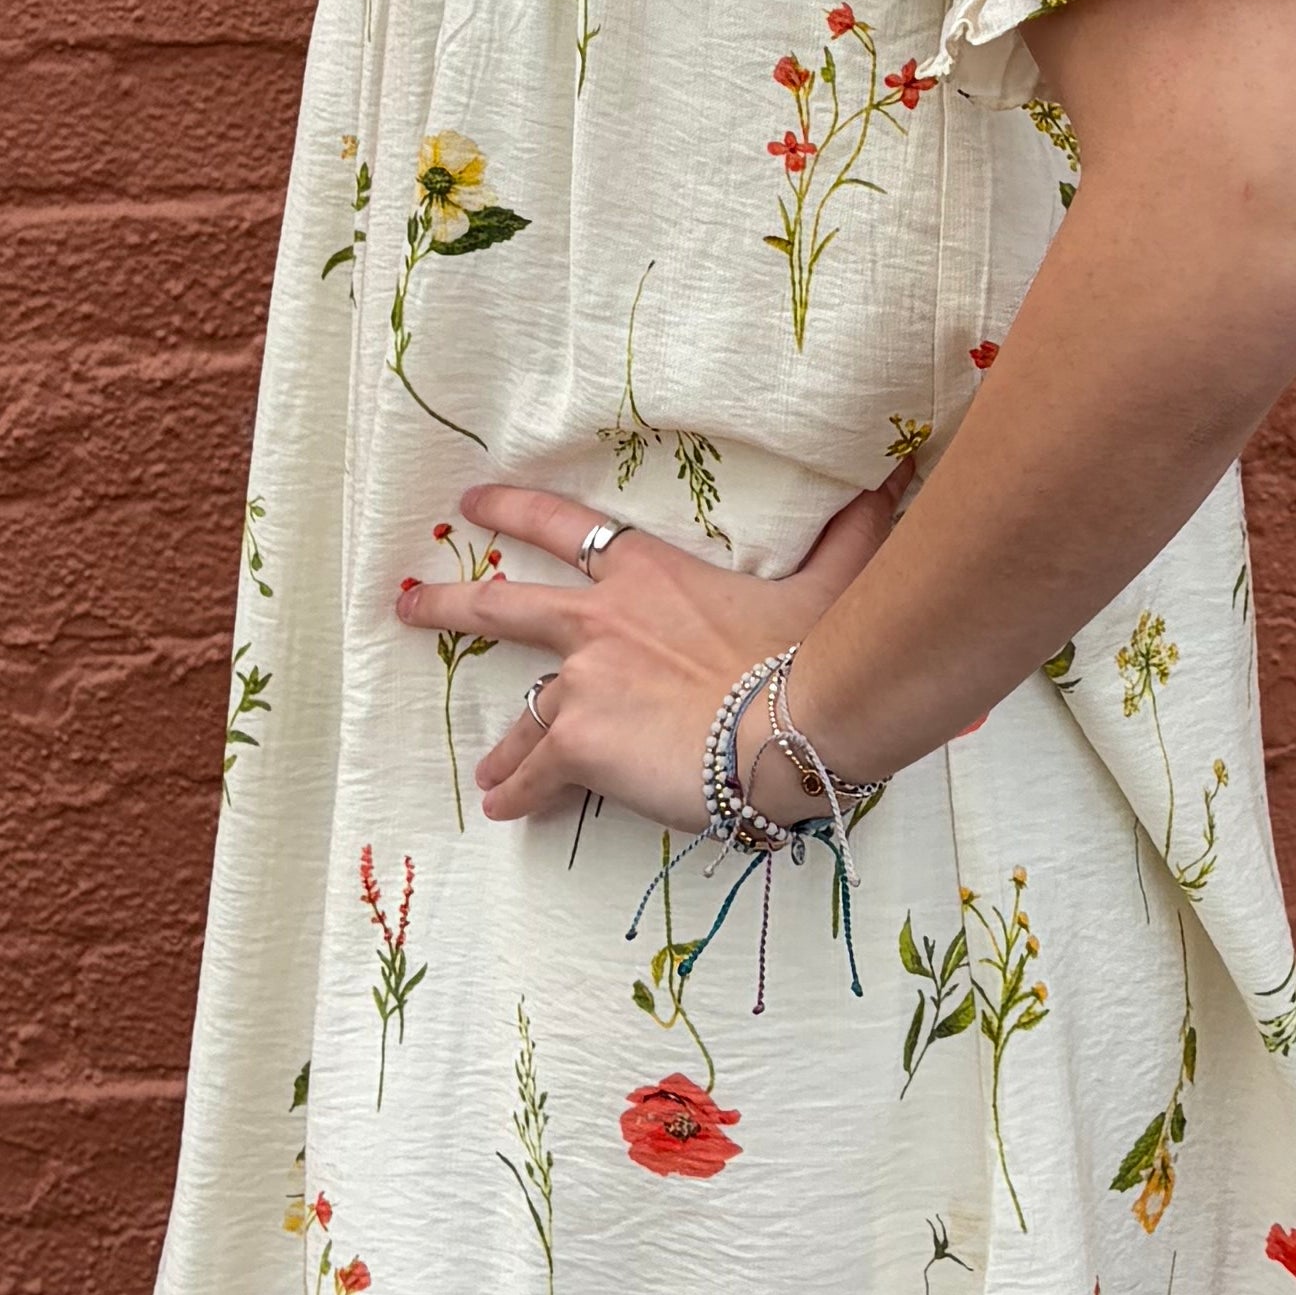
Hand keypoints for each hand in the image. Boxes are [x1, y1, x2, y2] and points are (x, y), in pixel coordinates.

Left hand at [399, 472, 902, 834]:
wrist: (796, 718)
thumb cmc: (813, 649)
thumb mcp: (831, 580)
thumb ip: (846, 536)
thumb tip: (889, 486)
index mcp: (649, 575)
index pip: (564, 528)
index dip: (512, 511)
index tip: (470, 505)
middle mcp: (600, 621)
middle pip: (501, 608)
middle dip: (446, 605)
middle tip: (407, 607)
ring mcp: (582, 681)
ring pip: (520, 712)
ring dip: (502, 746)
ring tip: (485, 774)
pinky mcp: (578, 740)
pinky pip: (535, 775)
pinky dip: (520, 792)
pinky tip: (508, 809)